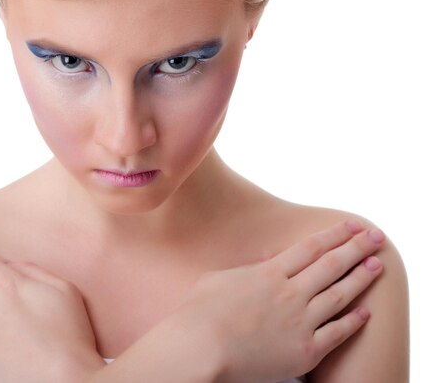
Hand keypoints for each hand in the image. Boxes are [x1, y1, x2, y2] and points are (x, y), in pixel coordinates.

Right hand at [166, 219, 384, 382]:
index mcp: (268, 274)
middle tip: (376, 237)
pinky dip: (352, 321)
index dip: (334, 234)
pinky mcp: (304, 351)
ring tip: (377, 266)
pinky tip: (364, 312)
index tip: (351, 225)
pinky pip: (336, 333)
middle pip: (331, 266)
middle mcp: (289, 293)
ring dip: (360, 278)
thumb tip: (266, 260)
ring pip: (339, 295)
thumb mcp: (219, 279)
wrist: (199, 350)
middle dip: (356, 248)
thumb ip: (248, 269)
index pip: (310, 248)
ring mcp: (300, 322)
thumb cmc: (198, 313)